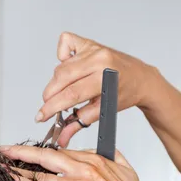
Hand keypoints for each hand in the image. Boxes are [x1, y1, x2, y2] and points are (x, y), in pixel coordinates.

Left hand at [0, 144, 161, 180]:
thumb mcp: (127, 170)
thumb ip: (112, 157)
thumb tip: (102, 151)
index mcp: (95, 160)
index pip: (61, 152)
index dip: (41, 153)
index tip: (29, 153)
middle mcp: (82, 168)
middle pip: (45, 156)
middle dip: (21, 152)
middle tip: (5, 150)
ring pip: (39, 174)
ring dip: (18, 170)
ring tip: (3, 167)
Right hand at [37, 32, 157, 146]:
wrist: (140, 78)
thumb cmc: (124, 94)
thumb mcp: (103, 112)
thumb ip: (79, 123)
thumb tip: (61, 137)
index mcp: (103, 77)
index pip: (70, 94)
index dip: (52, 107)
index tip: (41, 116)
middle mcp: (98, 59)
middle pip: (61, 79)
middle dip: (50, 97)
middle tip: (48, 108)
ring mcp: (93, 49)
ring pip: (61, 67)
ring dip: (57, 83)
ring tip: (65, 93)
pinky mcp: (89, 42)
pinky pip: (65, 43)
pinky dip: (62, 56)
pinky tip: (69, 68)